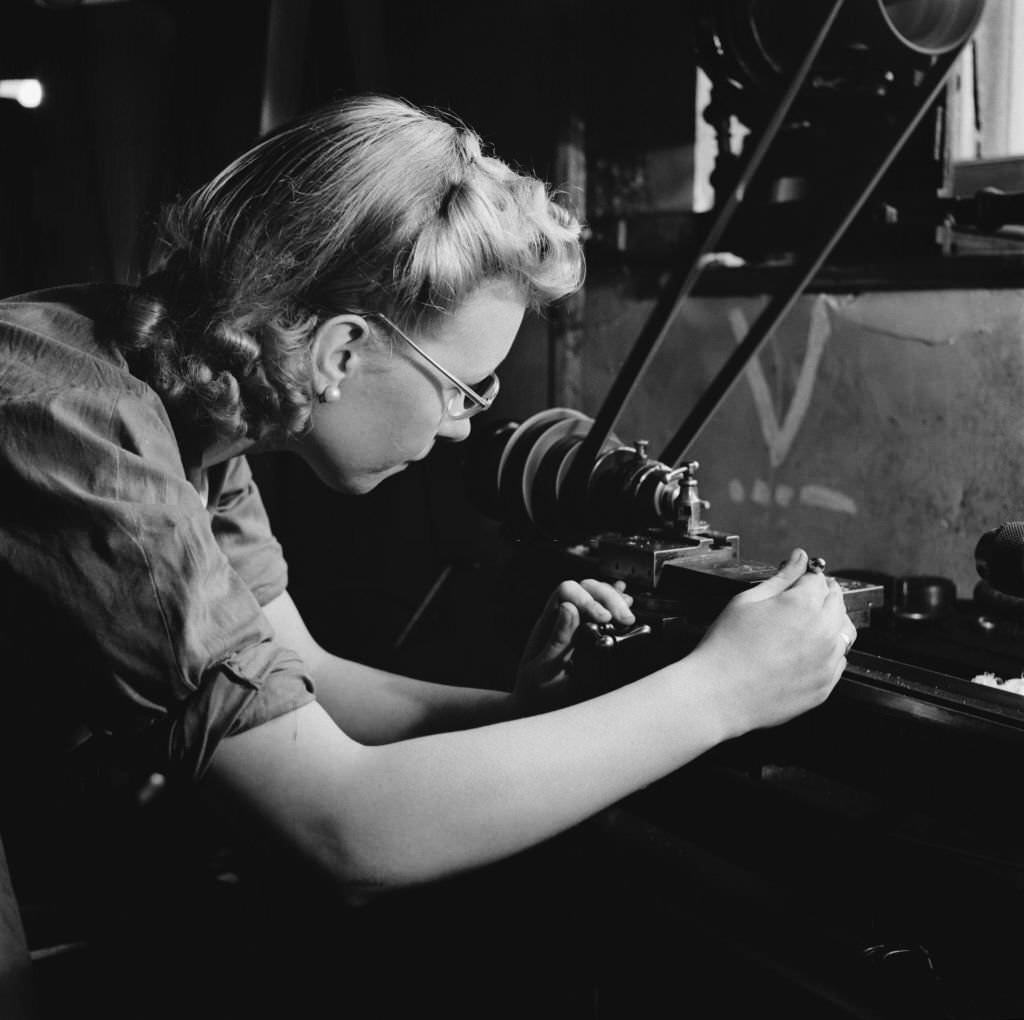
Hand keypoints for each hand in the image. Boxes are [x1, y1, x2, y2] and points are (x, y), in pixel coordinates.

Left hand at [513, 578, 635, 713]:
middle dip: (608, 598)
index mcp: (548, 623)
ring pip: (594, 595)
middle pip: (585, 588)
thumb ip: (557, 639)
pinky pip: (601, 607)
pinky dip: (614, 599)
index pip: (567, 592)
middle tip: (626, 618)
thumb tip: (568, 608)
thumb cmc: (537, 692)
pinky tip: (624, 596)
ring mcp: (574, 623)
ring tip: (628, 616)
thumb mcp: (543, 670)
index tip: (605, 617)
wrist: (536, 707)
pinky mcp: (586, 632)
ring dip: (614, 599)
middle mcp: (561, 618)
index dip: (588, 599)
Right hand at [686, 548, 854, 738]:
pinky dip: (827, 651)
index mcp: (805, 604)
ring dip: (830, 621)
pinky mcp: (825, 686)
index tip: (796, 580)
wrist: (719, 694)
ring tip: (804, 625)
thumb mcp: (747, 600)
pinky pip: (838, 661)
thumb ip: (781, 577)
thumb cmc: (727, 647)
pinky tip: (803, 651)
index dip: (805, 576)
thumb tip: (799, 558)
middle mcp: (824, 631)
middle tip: (800, 599)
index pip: (818, 579)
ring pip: (844, 631)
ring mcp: (828, 661)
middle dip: (822, 594)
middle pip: (837, 601)